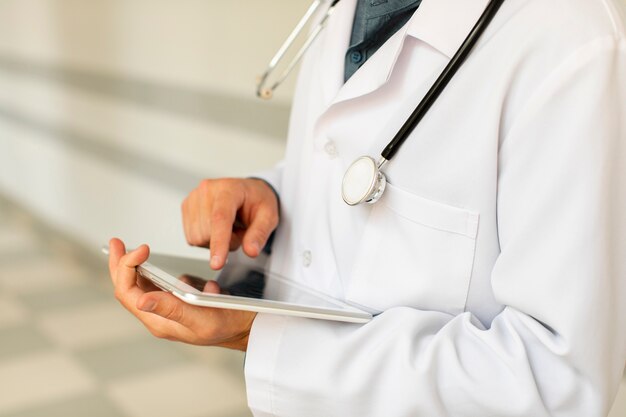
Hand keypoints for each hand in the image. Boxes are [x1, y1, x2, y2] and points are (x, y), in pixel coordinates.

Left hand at [108, 238, 255, 350]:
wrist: (246, 327)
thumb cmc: (229, 325)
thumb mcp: (202, 318)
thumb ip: (172, 309)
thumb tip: (142, 300)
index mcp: (160, 322)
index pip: (129, 293)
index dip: (128, 268)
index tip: (141, 249)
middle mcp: (159, 316)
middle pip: (128, 289)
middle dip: (119, 265)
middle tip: (117, 243)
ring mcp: (167, 309)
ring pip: (138, 286)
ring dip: (130, 266)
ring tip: (125, 248)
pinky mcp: (177, 302)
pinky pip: (155, 285)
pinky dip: (148, 270)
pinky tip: (149, 262)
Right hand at [182, 178, 278, 269]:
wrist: (248, 191)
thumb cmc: (257, 201)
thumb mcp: (269, 216)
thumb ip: (260, 234)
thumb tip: (251, 251)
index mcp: (229, 189)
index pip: (220, 218)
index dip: (218, 243)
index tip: (217, 264)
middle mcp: (207, 190)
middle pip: (208, 233)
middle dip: (227, 241)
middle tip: (239, 230)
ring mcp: (194, 197)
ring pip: (198, 238)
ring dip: (215, 241)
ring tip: (229, 227)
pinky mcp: (186, 207)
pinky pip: (192, 238)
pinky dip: (206, 240)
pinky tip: (216, 227)